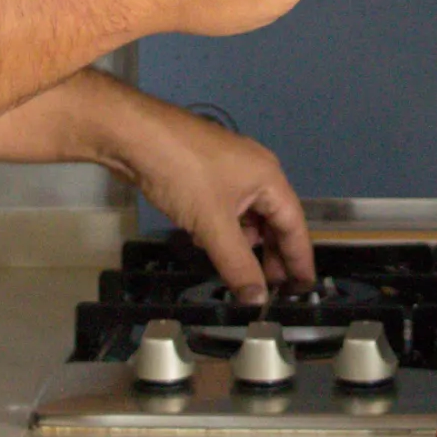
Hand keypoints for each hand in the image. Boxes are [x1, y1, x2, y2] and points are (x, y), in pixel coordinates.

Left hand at [110, 95, 315, 303]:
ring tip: (238, 272)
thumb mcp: (212, 225)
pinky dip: (222, 230)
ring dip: (244, 244)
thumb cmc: (182, 174)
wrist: (133, 135)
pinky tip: (207, 245)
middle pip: (272, 220)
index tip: (304, 288)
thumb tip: (257, 301)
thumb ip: (238, 265)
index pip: (294, 225)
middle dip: (271, 255)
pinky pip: (224, 209)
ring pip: (246, 215)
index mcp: (268, 177)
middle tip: (271, 290)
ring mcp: (227, 170)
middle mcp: (254, 171)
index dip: (299, 259)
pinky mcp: (203, 173)